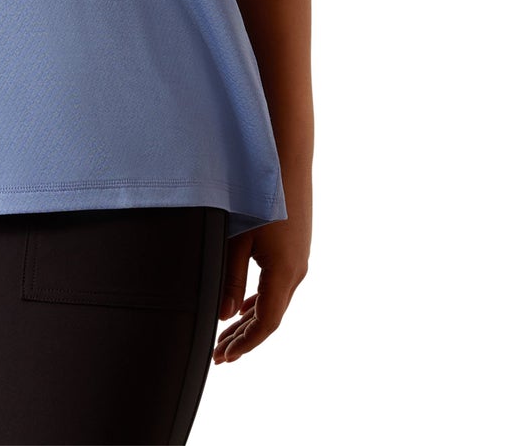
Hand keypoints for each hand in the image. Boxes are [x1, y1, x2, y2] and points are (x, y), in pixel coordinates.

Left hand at [213, 192, 309, 364]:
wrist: (287, 159)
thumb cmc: (257, 195)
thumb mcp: (238, 238)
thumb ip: (230, 277)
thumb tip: (224, 315)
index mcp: (284, 273)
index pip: (266, 323)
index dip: (245, 344)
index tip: (224, 357)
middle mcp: (296, 271)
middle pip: (270, 316)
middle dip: (244, 338)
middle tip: (219, 355)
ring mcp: (298, 259)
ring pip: (274, 301)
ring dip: (250, 320)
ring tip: (226, 337)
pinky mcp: (295, 248)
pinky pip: (278, 285)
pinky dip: (260, 301)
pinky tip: (244, 306)